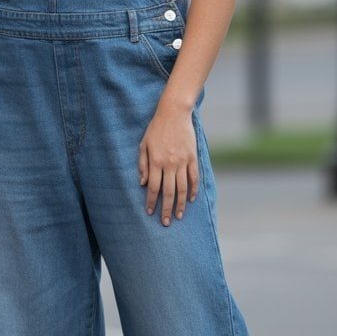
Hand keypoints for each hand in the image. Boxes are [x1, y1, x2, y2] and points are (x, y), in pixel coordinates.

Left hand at [138, 102, 198, 225]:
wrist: (174, 113)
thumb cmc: (156, 129)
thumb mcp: (144, 144)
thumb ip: (142, 164)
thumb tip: (142, 183)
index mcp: (156, 161)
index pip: (153, 188)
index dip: (151, 202)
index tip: (150, 213)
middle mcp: (170, 164)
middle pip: (168, 192)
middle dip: (166, 209)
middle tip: (166, 222)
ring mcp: (183, 161)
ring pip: (182, 188)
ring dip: (181, 204)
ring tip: (179, 216)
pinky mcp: (193, 157)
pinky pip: (194, 177)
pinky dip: (193, 189)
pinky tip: (192, 199)